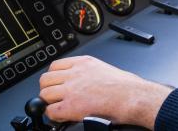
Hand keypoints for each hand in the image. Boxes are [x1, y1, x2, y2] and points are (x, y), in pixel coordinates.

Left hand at [39, 55, 171, 128]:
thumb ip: (89, 72)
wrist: (133, 97)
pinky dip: (54, 115)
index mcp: (84, 63)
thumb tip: (83, 81)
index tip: (57, 83)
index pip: (55, 66)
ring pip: (44, 94)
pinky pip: (50, 111)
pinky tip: (64, 116)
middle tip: (56, 96)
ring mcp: (71, 90)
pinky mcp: (70, 106)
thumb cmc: (127, 86)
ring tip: (60, 106)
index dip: (54, 77)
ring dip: (50, 102)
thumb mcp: (105, 69)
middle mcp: (75, 73)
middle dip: (49, 89)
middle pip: (45, 79)